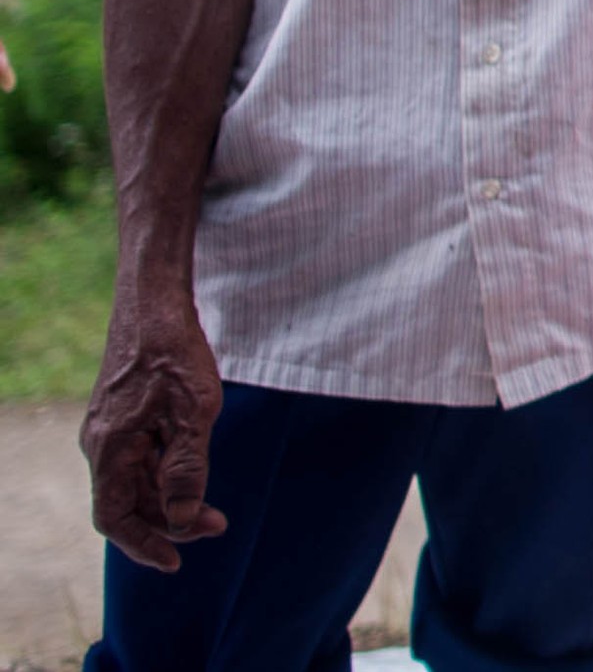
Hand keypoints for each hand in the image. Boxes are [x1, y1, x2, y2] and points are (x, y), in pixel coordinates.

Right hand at [82, 288, 224, 570]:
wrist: (155, 303)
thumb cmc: (175, 352)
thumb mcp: (195, 411)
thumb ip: (187, 467)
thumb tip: (181, 519)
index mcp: (110, 449)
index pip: (114, 518)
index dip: (143, 545)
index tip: (176, 563)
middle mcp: (101, 446)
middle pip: (128, 504)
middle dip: (169, 523)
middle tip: (217, 525)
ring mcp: (109, 432)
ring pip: (135, 484)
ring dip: (170, 501)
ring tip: (212, 509)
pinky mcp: (123, 419)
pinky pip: (138, 462)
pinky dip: (164, 477)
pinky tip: (194, 474)